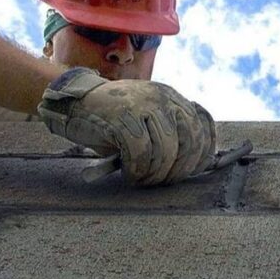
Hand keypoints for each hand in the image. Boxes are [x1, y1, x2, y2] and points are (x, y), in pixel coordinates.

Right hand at [37, 67, 216, 185]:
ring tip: (143, 180)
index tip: (195, 170)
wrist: (75, 102)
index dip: (204, 151)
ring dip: (156, 173)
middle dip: (180, 168)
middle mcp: (162, 98)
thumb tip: (195, 164)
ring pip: (167, 149)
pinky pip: (141, 152)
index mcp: (171, 97)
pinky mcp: (122, 117)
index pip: (203, 123)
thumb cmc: (112, 120)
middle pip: (190, 139)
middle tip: (163, 182)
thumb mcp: (147, 120)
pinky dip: (137, 170)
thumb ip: (170, 133)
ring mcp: (142, 105)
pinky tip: (129, 174)